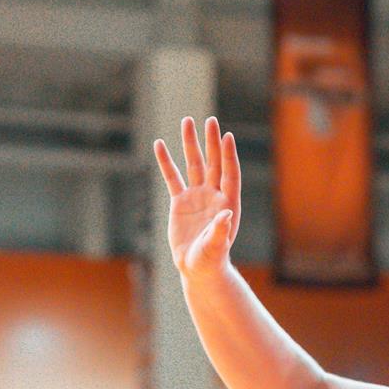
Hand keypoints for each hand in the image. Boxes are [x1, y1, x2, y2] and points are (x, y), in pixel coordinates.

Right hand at [154, 116, 240, 280]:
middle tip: (210, 121)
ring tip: (187, 122)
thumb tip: (226, 215)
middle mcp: (214, 194)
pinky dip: (166, 161)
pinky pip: (172, 177)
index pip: (229, 173)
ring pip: (194, 164)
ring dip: (191, 144)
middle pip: (214, 162)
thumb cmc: (211, 258)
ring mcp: (197, 195)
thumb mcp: (216, 246)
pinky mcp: (180, 201)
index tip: (226, 136)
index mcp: (228, 202)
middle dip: (212, 142)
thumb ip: (220, 231)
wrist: (197, 267)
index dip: (228, 155)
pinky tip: (159, 144)